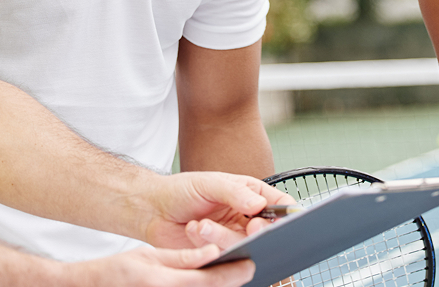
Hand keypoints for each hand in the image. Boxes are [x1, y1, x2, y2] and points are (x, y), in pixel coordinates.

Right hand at [66, 244, 254, 286]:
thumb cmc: (116, 272)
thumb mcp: (149, 256)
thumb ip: (183, 258)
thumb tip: (213, 254)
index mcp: (164, 283)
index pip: (210, 281)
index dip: (234, 274)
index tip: (250, 265)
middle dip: (230, 283)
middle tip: (245, 270)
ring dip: (217, 286)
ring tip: (229, 275)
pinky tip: (209, 282)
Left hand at [142, 172, 294, 248]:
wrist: (153, 209)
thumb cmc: (182, 190)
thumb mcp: (210, 183)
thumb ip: (235, 193)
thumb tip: (260, 204)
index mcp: (250, 195)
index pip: (280, 205)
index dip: (284, 214)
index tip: (274, 217)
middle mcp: (244, 217)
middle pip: (265, 230)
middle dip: (256, 230)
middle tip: (249, 225)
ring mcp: (232, 236)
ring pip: (243, 244)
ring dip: (222, 237)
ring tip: (201, 225)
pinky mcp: (216, 253)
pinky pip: (222, 256)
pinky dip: (206, 244)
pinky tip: (192, 230)